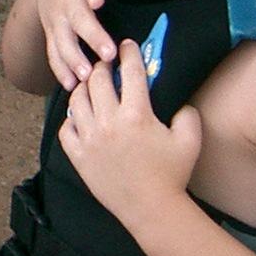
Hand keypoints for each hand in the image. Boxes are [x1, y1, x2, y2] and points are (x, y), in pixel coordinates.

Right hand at [34, 0, 153, 89]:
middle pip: (76, 20)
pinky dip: (61, 71)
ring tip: (86, 77)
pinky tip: (72, 87)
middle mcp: (66, 2)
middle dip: (90, 36)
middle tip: (107, 53)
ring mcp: (57, 22)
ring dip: (72, 60)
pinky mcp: (53, 36)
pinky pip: (54, 55)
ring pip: (62, 42)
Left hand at [60, 40, 201, 226]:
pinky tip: (80, 116)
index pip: (131, 72)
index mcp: (137, 115)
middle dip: (102, 66)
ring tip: (90, 86)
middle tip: (106, 63)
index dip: (129, 53)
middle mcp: (109, 123)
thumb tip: (179, 101)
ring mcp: (90, 140)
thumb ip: (187, 113)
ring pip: (77, 101)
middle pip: (98, 80)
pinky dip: (71, 119)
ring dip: (84, 88)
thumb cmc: (172, 175)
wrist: (151, 209)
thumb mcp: (190, 140)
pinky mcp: (78, 157)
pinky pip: (65, 129)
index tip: (127, 45)